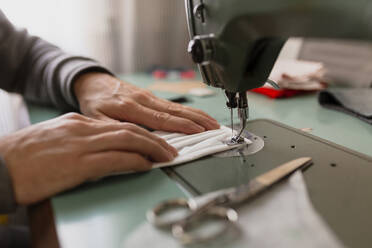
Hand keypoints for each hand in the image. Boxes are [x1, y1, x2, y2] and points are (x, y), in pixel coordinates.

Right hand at [0, 113, 176, 204]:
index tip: (155, 139)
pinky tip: (147, 165)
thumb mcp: (57, 140)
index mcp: (78, 123)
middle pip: (129, 128)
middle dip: (154, 138)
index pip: (119, 124)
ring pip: (128, 139)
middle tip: (170, 147)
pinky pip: (116, 159)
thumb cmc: (24, 157)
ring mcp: (82, 145)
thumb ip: (80, 140)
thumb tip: (102, 149)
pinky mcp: (78, 164)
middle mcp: (83, 129)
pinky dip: (135, 161)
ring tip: (167, 155)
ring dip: (152, 147)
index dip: (142, 131)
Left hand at [73, 72, 219, 133]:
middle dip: (197, 120)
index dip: (181, 126)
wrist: (93, 83)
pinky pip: (173, 105)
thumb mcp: (96, 120)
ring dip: (197, 115)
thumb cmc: (95, 103)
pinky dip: (189, 111)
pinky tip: (198, 117)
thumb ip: (114, 131)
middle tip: (215, 129)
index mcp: (131, 107)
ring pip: (178, 107)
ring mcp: (149, 97)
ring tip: (213, 123)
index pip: (161, 119)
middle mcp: (144, 100)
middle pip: (176, 111)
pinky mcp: (152, 97)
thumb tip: (134, 145)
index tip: (197, 132)